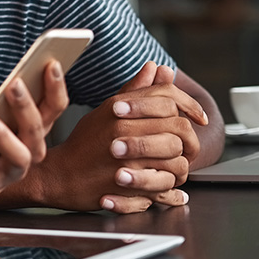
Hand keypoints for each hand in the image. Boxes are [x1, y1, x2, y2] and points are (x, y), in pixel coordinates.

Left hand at [0, 60, 68, 211]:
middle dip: (26, 106)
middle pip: (36, 129)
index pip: (55, 108)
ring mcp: (15, 169)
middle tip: (14, 84)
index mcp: (36, 129)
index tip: (51, 63)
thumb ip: (7, 100)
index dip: (56, 87)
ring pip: (17, 153)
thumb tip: (15, 77)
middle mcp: (31, 150)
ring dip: (0, 132)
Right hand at [41, 61, 206, 212]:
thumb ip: (135, 91)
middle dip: (190, 140)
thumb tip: (155, 67)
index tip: (198, 117)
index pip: (168, 98)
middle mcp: (123, 130)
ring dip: (180, 167)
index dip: (190, 105)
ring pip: (179, 160)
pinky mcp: (130, 187)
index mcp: (120, 109)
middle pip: (179, 128)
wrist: (60, 175)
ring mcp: (127, 159)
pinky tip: (169, 188)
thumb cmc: (84, 143)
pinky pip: (168, 187)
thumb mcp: (106, 111)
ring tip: (172, 169)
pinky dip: (173, 191)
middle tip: (186, 148)